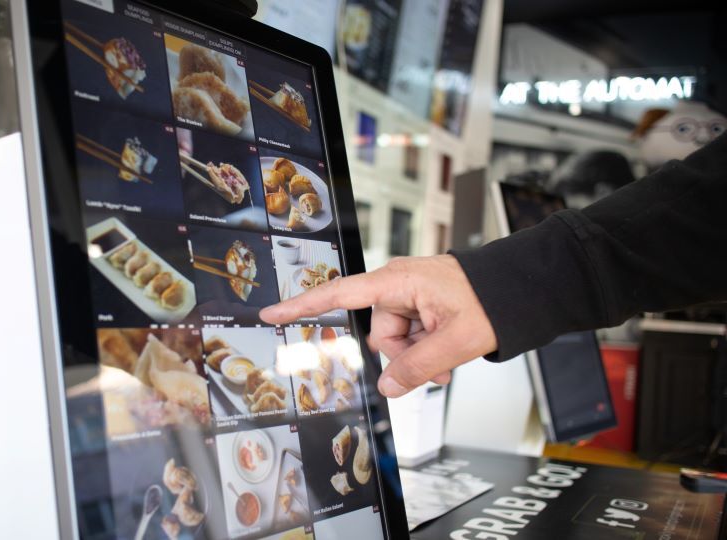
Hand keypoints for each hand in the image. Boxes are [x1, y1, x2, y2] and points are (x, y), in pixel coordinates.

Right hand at [259, 255, 497, 397]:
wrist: (520, 287)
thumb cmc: (491, 299)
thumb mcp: (455, 341)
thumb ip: (416, 367)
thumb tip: (387, 387)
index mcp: (398, 281)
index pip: (339, 294)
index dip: (302, 306)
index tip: (271, 314)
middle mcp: (398, 285)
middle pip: (378, 333)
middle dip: (405, 355)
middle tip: (438, 361)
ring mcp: (409, 296)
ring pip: (396, 341)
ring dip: (420, 356)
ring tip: (449, 356)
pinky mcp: (420, 305)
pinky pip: (410, 337)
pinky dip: (426, 350)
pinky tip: (446, 353)